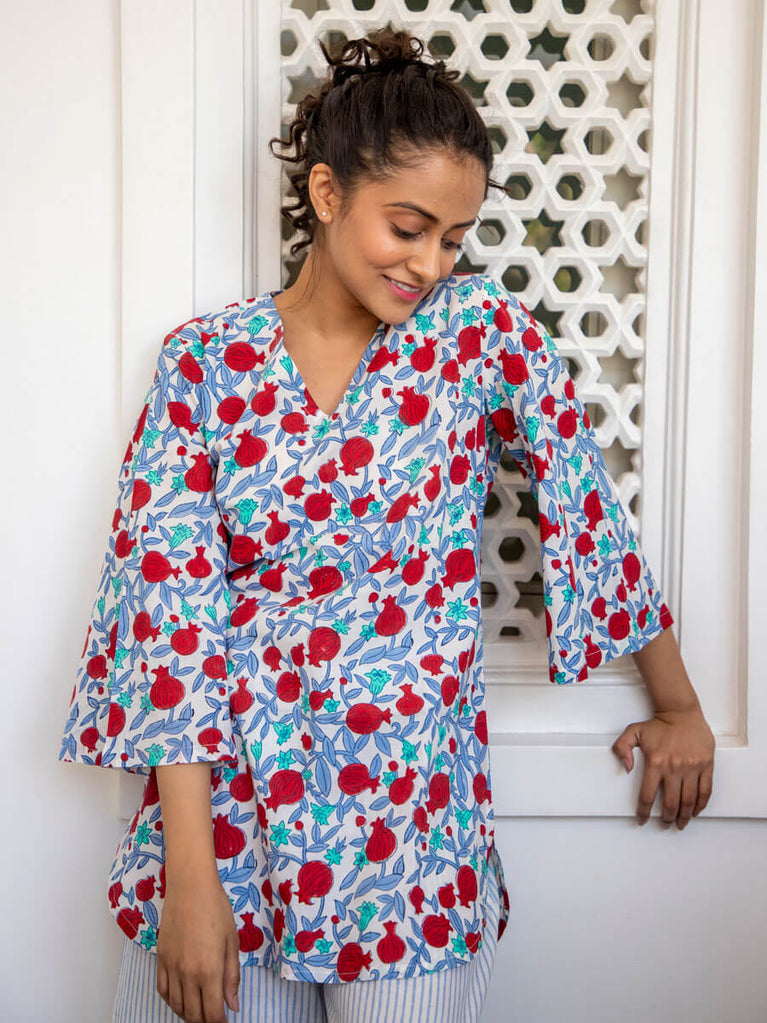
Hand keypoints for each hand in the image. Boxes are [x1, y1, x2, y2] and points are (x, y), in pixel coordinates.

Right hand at [156, 873, 240, 1021]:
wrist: (190, 886)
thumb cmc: (216, 909)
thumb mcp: (232, 941)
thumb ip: (231, 976)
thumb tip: (232, 1005)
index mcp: (209, 970)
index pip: (213, 1012)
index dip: (220, 1022)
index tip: (225, 1021)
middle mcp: (188, 973)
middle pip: (193, 1014)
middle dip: (205, 1021)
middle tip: (214, 1017)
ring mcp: (172, 967)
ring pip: (176, 1005)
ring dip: (188, 1014)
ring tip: (199, 1012)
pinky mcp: (161, 958)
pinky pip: (163, 990)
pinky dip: (171, 1001)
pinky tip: (180, 999)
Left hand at [612, 706, 714, 828]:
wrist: (681, 712)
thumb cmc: (659, 724)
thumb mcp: (632, 732)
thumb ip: (621, 748)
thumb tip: (625, 768)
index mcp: (655, 762)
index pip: (647, 795)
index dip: (644, 812)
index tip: (642, 820)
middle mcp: (673, 767)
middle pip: (670, 803)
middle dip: (666, 818)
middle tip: (665, 824)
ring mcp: (691, 767)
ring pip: (688, 800)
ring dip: (684, 815)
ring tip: (680, 823)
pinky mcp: (706, 765)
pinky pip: (705, 790)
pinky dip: (701, 804)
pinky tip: (696, 811)